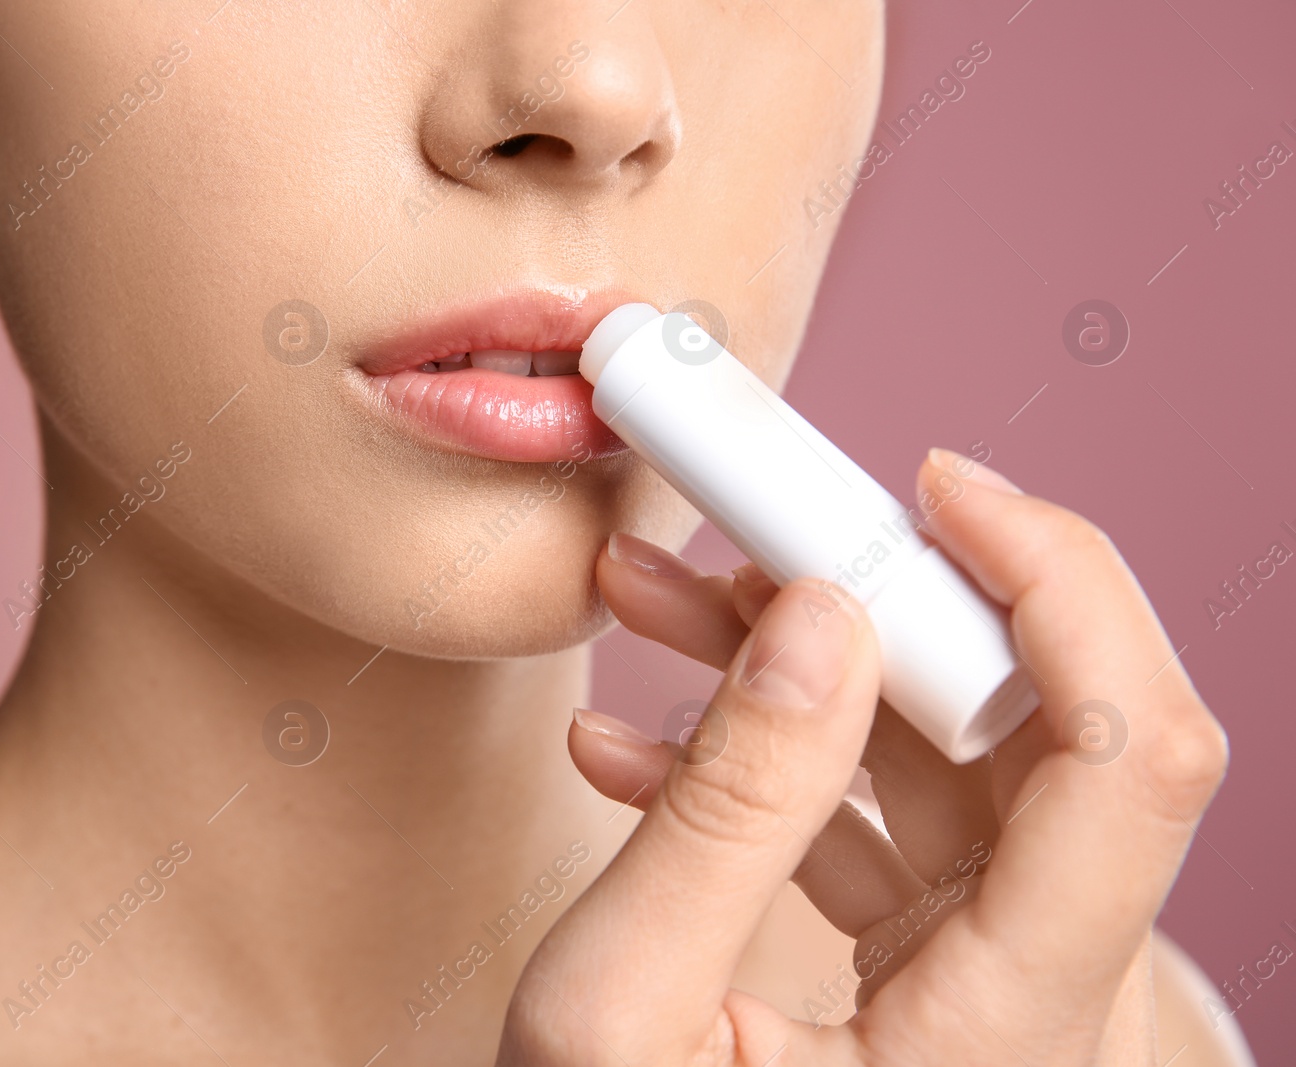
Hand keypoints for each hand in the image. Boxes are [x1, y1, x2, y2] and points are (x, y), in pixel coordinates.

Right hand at [497, 450, 1228, 1065]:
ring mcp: (983, 989)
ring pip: (945, 767)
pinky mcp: (923, 979)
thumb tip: (822, 620)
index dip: (1063, 584)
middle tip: (748, 540)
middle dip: (884, 608)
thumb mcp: (616, 1012)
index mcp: (1007, 1038)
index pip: (1130, 755)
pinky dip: (775, 762)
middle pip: (1036, 738)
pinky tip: (644, 736)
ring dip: (803, 672)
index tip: (937, 487)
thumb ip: (728, 807)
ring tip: (659, 610)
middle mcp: (1037, 1005)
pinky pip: (880, 827)